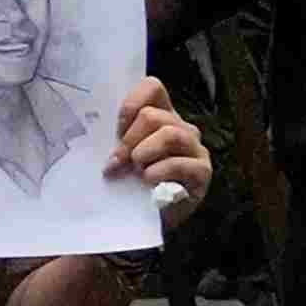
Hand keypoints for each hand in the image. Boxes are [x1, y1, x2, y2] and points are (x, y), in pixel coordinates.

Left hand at [107, 73, 211, 216]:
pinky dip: (158, 171)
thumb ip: (117, 141)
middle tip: (118, 161)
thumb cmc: (132, 183)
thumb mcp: (122, 157)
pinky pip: (180, 163)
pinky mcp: (202, 172)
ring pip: (169, 134)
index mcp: (161, 115)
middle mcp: (181, 127)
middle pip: (153, 116)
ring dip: (144, 152)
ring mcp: (195, 149)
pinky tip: (147, 180)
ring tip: (135, 169)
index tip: (116, 129)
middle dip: (129, 139)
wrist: (148, 219)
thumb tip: (102, 142)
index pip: (152, 87)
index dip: (131, 103)